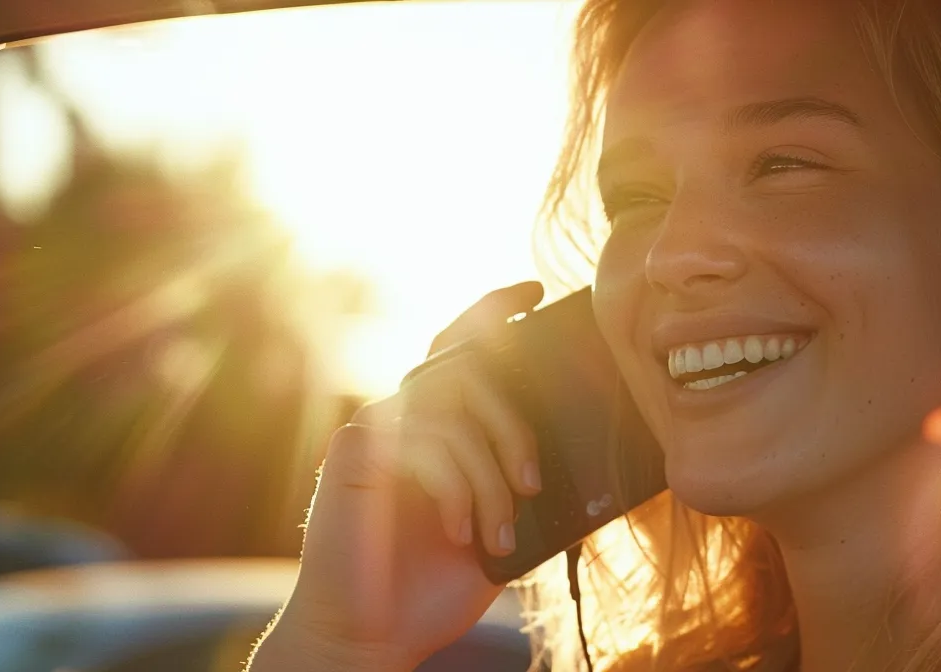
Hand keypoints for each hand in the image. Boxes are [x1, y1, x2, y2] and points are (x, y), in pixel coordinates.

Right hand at [250, 282, 544, 670]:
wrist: (370, 638)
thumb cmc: (429, 588)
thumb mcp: (500, 532)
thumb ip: (522, 486)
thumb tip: (584, 455)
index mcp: (434, 426)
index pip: (462, 346)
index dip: (493, 310)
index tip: (534, 295)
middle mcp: (401, 415)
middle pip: (469, 367)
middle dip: (515, 422)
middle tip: (532, 480)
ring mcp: (376, 429)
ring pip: (456, 407)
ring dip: (492, 472)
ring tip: (500, 529)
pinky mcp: (355, 452)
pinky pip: (428, 443)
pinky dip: (457, 490)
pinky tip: (459, 530)